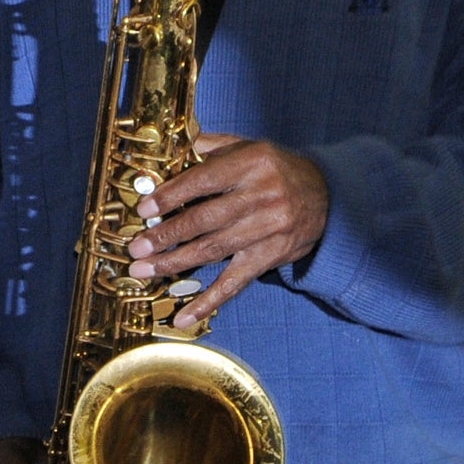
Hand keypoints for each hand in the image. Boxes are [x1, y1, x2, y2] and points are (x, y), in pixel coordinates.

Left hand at [124, 132, 328, 328]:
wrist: (327, 197)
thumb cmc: (274, 170)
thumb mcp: (248, 147)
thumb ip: (209, 147)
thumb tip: (166, 149)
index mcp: (253, 163)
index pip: (204, 180)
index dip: (172, 196)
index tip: (144, 209)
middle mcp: (263, 196)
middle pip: (206, 220)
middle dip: (166, 236)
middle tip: (136, 249)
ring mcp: (269, 229)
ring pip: (214, 250)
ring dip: (175, 263)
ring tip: (144, 271)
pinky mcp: (272, 256)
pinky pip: (236, 282)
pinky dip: (209, 301)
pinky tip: (184, 316)